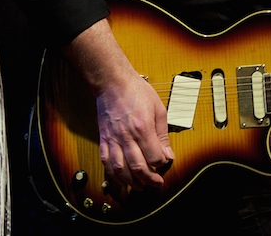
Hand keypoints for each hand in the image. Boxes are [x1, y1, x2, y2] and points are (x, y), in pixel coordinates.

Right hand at [95, 74, 173, 191]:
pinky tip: (121, 178)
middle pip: (137, 167)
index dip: (161, 163)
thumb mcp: (158, 109)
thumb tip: (168, 154)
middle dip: (148, 180)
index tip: (165, 162)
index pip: (154, 156)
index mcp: (143, 128)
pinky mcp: (103, 140)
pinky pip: (106, 162)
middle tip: (156, 184)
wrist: (113, 83)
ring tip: (140, 186)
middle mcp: (126, 137)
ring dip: (131, 182)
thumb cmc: (137, 92)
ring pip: (120, 170)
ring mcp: (112, 139)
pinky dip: (114, 174)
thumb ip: (163, 134)